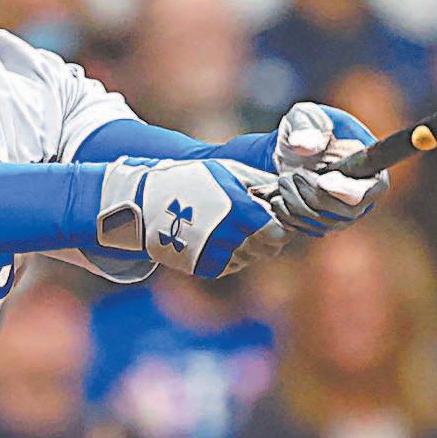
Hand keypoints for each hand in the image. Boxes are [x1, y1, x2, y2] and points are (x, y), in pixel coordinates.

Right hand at [96, 157, 289, 277]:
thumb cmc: (192, 180)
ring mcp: (216, 254)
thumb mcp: (229, 170)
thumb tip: (290, 189)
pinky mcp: (205, 267)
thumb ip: (262, 182)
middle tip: (253, 218)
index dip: (281, 224)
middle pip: (269, 248)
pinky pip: (233, 265)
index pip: (279, 233)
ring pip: (252, 257)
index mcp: (239, 210)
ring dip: (249, 243)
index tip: (273, 213)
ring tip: (230, 223)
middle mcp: (230, 236)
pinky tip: (218, 235)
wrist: (146, 203)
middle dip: (267, 234)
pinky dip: (232, 253)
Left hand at [270, 102, 388, 236]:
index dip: (349, 189)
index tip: (322, 181)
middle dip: (314, 194)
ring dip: (297, 203)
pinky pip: (310, 229)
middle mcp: (364, 193)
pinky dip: (289, 215)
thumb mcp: (302, 118)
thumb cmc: (303, 128)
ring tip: (283, 181)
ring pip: (326, 222)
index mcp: (370, 165)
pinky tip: (277, 197)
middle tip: (293, 175)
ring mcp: (346, 212)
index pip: (374, 188)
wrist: (288, 150)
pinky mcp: (326, 223)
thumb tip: (306, 145)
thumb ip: (306, 126)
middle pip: (347, 211)